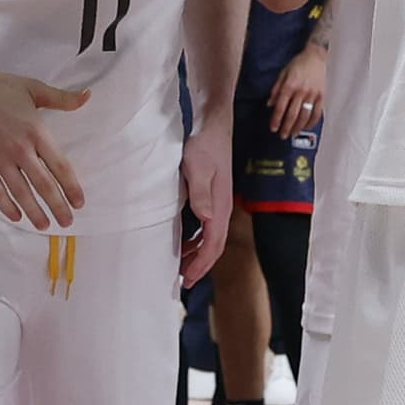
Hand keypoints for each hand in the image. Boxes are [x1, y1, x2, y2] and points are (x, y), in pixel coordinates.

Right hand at [0, 48, 90, 229]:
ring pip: (21, 192)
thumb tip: (88, 96)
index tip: (79, 202)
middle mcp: (19, 148)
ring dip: (34, 212)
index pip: (59, 166)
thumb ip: (61, 98)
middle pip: (43, 185)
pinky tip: (17, 216)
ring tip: (44, 226)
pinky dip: (6, 206)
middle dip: (58, 206)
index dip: (71, 187)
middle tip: (67, 222)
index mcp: (35, 130)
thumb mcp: (32, 88)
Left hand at [177, 122, 228, 280]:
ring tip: (183, 267)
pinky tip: (185, 242)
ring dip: (198, 253)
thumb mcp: (198, 166)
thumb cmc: (204, 143)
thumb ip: (201, 193)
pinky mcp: (210, 194)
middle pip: (214, 245)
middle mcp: (221, 206)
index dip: (201, 264)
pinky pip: (205, 225)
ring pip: (210, 237)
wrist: (212, 122)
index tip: (187, 279)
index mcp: (220, 205)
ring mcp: (217, 201)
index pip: (213, 243)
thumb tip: (206, 219)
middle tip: (184, 281)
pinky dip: (196, 238)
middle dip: (201, 265)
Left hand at [268, 40, 327, 139]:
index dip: (276, 119)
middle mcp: (301, 91)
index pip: (280, 107)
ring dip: (298, 127)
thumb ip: (276, 89)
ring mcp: (312, 94)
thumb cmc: (298, 64)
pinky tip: (306, 127)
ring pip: (304, 116)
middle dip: (286, 127)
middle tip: (282, 135)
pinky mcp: (321, 96)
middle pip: (292, 114)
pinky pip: (317, 113)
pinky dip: (311, 122)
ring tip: (293, 134)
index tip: (273, 128)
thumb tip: (269, 104)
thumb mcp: (283, 73)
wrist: (315, 56)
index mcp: (290, 85)